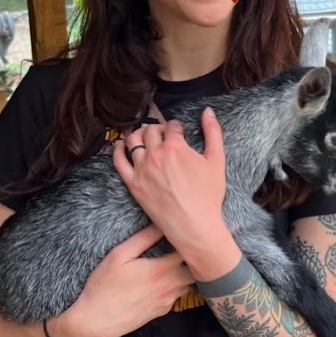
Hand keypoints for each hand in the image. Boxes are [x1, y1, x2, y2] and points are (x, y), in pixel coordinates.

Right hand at [47, 223, 194, 336]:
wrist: (94, 322)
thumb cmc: (103, 286)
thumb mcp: (119, 256)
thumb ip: (143, 238)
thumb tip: (162, 222)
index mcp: (162, 269)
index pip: (192, 252)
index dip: (196, 241)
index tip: (194, 232)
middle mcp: (170, 286)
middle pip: (199, 271)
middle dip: (199, 258)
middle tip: (194, 245)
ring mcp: (168, 301)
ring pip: (192, 284)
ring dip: (191, 273)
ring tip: (185, 261)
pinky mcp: (162, 311)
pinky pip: (179, 296)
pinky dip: (180, 286)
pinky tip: (169, 279)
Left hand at [112, 108, 230, 261]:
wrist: (195, 225)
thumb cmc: (208, 196)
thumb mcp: (217, 161)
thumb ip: (213, 132)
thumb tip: (208, 111)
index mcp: (175, 146)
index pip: (172, 126)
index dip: (177, 127)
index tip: (179, 132)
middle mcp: (155, 154)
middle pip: (150, 130)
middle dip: (158, 129)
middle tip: (163, 135)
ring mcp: (141, 169)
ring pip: (133, 141)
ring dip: (138, 134)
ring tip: (145, 138)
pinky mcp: (133, 184)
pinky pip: (119, 161)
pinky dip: (118, 150)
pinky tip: (121, 146)